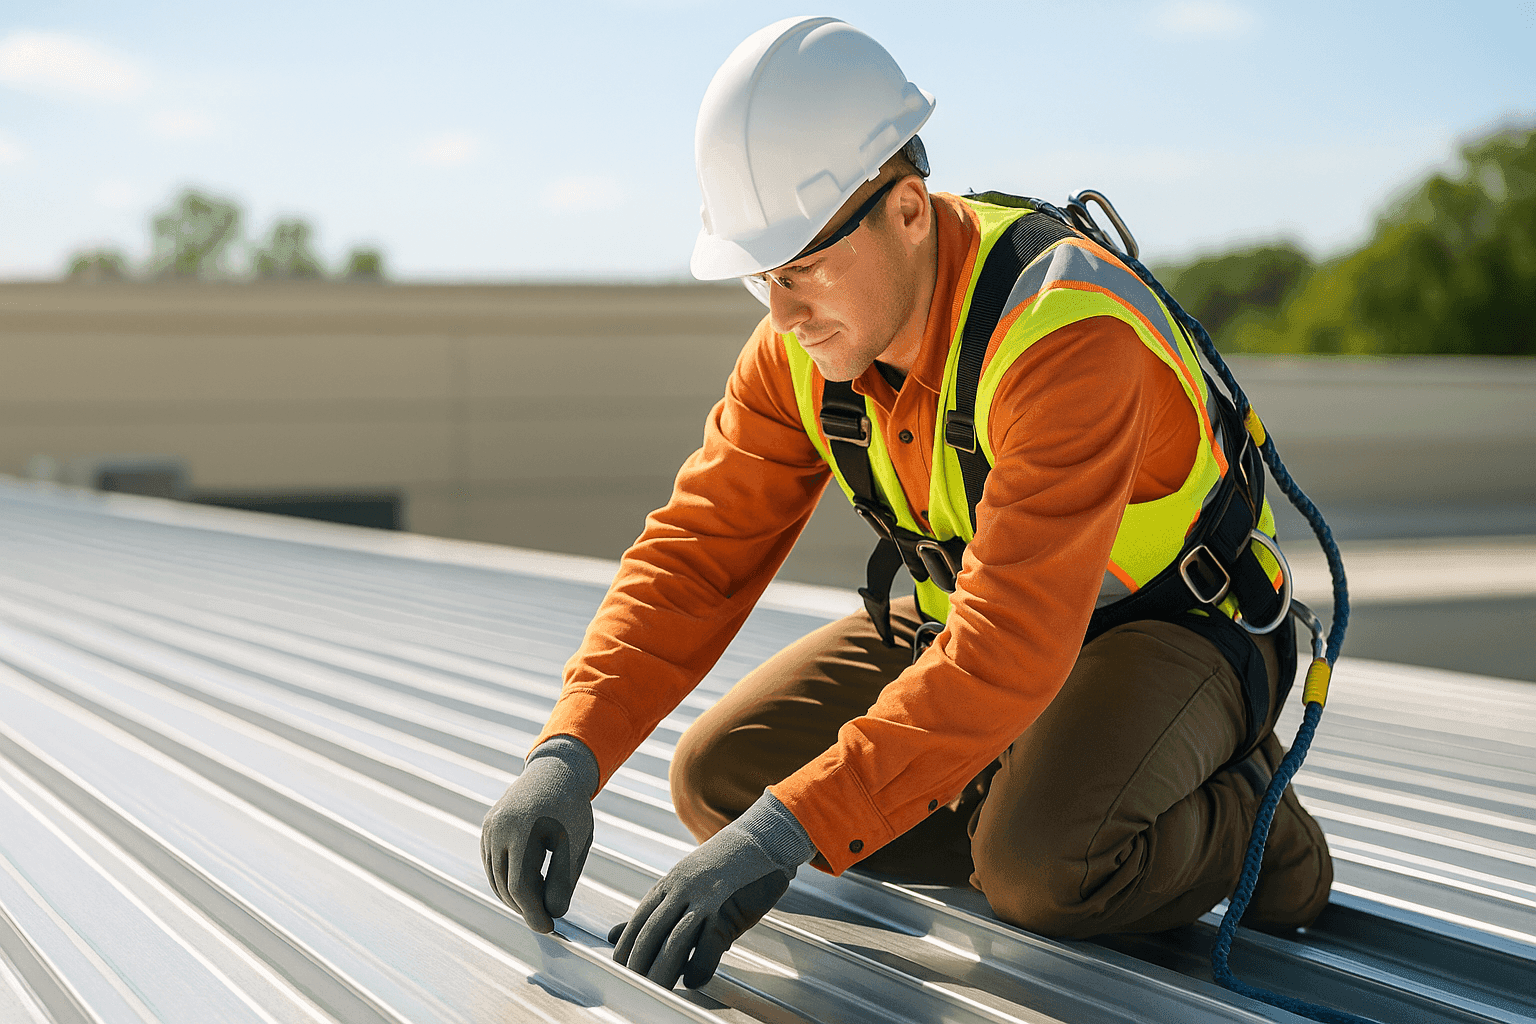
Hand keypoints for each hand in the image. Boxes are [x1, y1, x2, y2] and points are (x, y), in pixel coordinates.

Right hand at [481, 738, 596, 932]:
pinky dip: (507, 879)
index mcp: (522, 831)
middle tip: (547, 917)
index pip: (520, 887)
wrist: (555, 771)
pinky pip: (492, 864)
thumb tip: (552, 914)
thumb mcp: (575, 844)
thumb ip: (563, 880)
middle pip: (505, 886)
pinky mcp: (487, 828)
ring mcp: (489, 828)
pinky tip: (530, 881)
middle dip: (525, 907)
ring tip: (542, 897)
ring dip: (515, 896)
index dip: (533, 913)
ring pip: (495, 878)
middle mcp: (498, 830)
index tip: (549, 928)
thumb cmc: (570, 809)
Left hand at [608, 793, 812, 988]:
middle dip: (638, 961)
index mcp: (670, 885)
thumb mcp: (684, 885)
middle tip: (631, 984)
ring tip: (655, 990)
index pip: (639, 920)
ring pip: (675, 941)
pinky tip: (693, 980)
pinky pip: (708, 945)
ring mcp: (704, 899)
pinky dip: (698, 967)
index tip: (618, 968)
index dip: (627, 946)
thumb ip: (650, 912)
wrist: (763, 841)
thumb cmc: (725, 868)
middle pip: (651, 932)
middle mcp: (682, 890)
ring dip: (662, 969)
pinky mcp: (727, 910)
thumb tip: (611, 934)